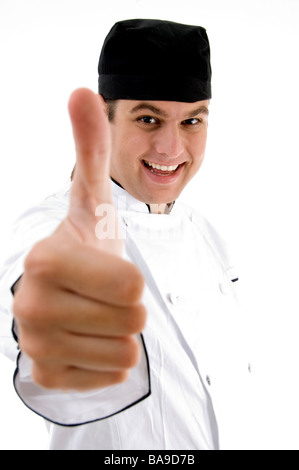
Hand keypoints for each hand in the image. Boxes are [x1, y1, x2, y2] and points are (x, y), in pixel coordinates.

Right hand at [13, 89, 145, 391]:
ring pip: (124, 353)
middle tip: (105, 294)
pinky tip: (88, 338)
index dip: (132, 278)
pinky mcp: (47, 375)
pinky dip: (108, 359)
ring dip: (120, 333)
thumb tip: (82, 91)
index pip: (131, 286)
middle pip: (132, 321)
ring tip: (96, 314)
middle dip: (128, 307)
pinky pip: (109, 376)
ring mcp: (36, 345)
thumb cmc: (83, 246)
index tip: (110, 271)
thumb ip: (90, 150)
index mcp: (46, 261)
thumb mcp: (91, 200)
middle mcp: (32, 306)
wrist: (59, 294)